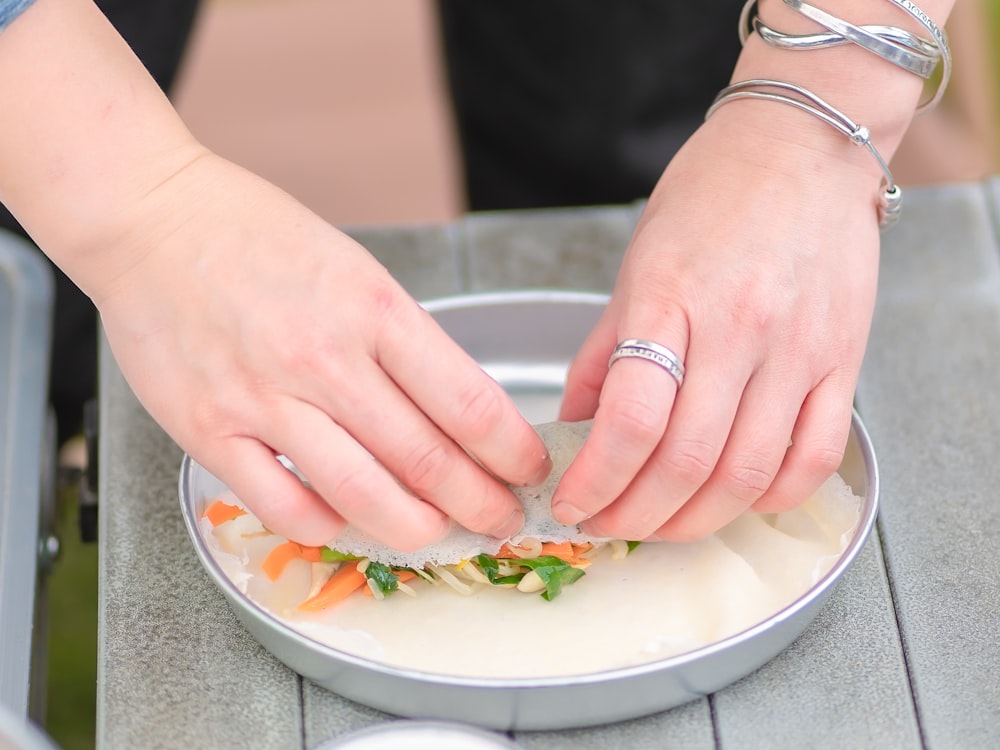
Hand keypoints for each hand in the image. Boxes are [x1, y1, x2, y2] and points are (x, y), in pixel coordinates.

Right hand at [93, 152, 549, 547]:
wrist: (151, 218)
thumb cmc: (256, 235)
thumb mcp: (356, 270)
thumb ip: (401, 341)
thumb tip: (451, 413)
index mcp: (374, 310)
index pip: (470, 403)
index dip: (512, 452)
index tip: (529, 469)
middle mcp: (326, 359)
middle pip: (429, 461)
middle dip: (482, 504)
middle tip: (503, 520)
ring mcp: (265, 400)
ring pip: (364, 496)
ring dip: (418, 530)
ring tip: (440, 536)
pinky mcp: (210, 431)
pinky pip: (284, 506)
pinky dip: (329, 527)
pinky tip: (351, 526)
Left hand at [554, 105, 879, 540]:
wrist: (803, 145)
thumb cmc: (710, 196)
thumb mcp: (637, 264)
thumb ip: (604, 352)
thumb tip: (574, 427)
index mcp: (671, 298)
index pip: (631, 420)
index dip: (595, 480)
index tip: (573, 503)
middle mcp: (739, 329)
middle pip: (685, 463)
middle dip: (634, 517)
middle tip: (607, 524)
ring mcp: (798, 349)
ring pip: (747, 474)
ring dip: (693, 521)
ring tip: (659, 524)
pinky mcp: (843, 361)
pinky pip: (813, 457)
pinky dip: (770, 497)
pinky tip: (735, 500)